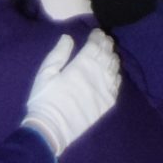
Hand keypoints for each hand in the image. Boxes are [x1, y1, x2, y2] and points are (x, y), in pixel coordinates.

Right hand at [22, 30, 120, 154]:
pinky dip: (117, 74)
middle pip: (107, 52)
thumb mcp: (45, 73)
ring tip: (109, 52)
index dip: (97, 36)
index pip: (95, 44)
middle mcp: (97, 73)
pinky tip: (113, 71)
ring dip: (112, 56)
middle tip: (104, 39)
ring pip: (115, 66)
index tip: (96, 32)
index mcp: (82, 64)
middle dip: (106, 43)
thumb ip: (59, 53)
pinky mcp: (107, 102)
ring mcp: (104, 88)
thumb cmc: (45, 99)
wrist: (51, 130)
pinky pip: (117, 84)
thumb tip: (68, 37)